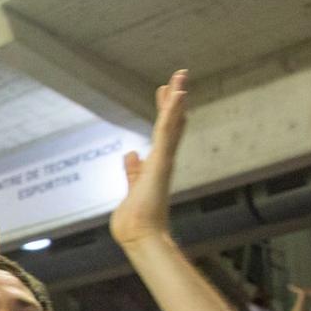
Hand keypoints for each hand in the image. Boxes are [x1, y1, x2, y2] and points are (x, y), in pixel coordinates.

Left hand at [111, 70, 189, 246]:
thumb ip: (133, 171)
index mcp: (156, 165)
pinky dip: (172, 112)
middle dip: (175, 99)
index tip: (166, 92)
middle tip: (179, 75)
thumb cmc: (134, 219)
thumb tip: (130, 154)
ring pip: (172, 122)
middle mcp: (164, 160)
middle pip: (172, 122)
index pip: (162, 132)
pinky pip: (167, 131)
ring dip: (176, 98)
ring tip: (180, 75)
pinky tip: (178, 94)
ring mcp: (165, 160)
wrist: (140, 235)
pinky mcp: (162, 161)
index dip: (166, 111)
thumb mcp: (131, 188)